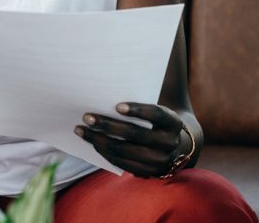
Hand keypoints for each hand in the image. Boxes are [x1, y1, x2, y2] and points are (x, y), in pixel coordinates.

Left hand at [75, 102, 192, 178]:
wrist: (177, 148)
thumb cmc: (158, 121)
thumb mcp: (159, 109)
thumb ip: (142, 100)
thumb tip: (112, 86)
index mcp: (173, 123)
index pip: (156, 114)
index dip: (138, 110)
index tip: (117, 105)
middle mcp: (168, 143)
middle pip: (135, 134)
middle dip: (108, 125)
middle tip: (87, 116)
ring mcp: (158, 161)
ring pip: (124, 150)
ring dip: (99, 140)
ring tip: (81, 130)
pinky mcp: (147, 172)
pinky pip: (121, 162)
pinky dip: (104, 152)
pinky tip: (92, 142)